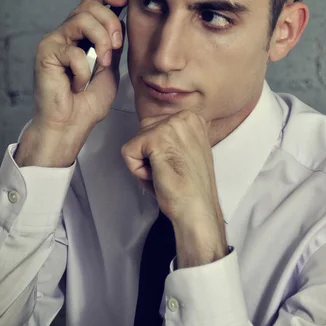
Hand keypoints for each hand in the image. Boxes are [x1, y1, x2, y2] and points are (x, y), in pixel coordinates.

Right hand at [15, 0, 127, 166]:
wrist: (71, 125)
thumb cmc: (87, 103)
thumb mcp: (111, 68)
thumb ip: (113, 45)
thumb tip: (121, 21)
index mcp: (82, 35)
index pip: (91, 1)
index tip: (122, 0)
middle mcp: (66, 34)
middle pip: (88, 4)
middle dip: (110, 22)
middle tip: (116, 46)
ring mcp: (55, 42)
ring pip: (81, 19)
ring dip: (101, 41)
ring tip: (102, 64)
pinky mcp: (45, 53)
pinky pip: (73, 51)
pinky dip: (83, 71)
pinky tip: (79, 85)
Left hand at [121, 110, 227, 266]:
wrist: (197, 207)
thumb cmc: (192, 186)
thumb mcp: (188, 149)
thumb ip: (174, 136)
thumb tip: (153, 133)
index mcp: (192, 118)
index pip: (157, 126)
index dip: (159, 151)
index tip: (176, 165)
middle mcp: (183, 117)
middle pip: (144, 130)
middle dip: (150, 154)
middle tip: (169, 171)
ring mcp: (170, 126)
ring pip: (136, 141)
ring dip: (144, 162)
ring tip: (164, 174)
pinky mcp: (155, 139)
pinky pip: (128, 152)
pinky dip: (137, 170)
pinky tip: (157, 177)